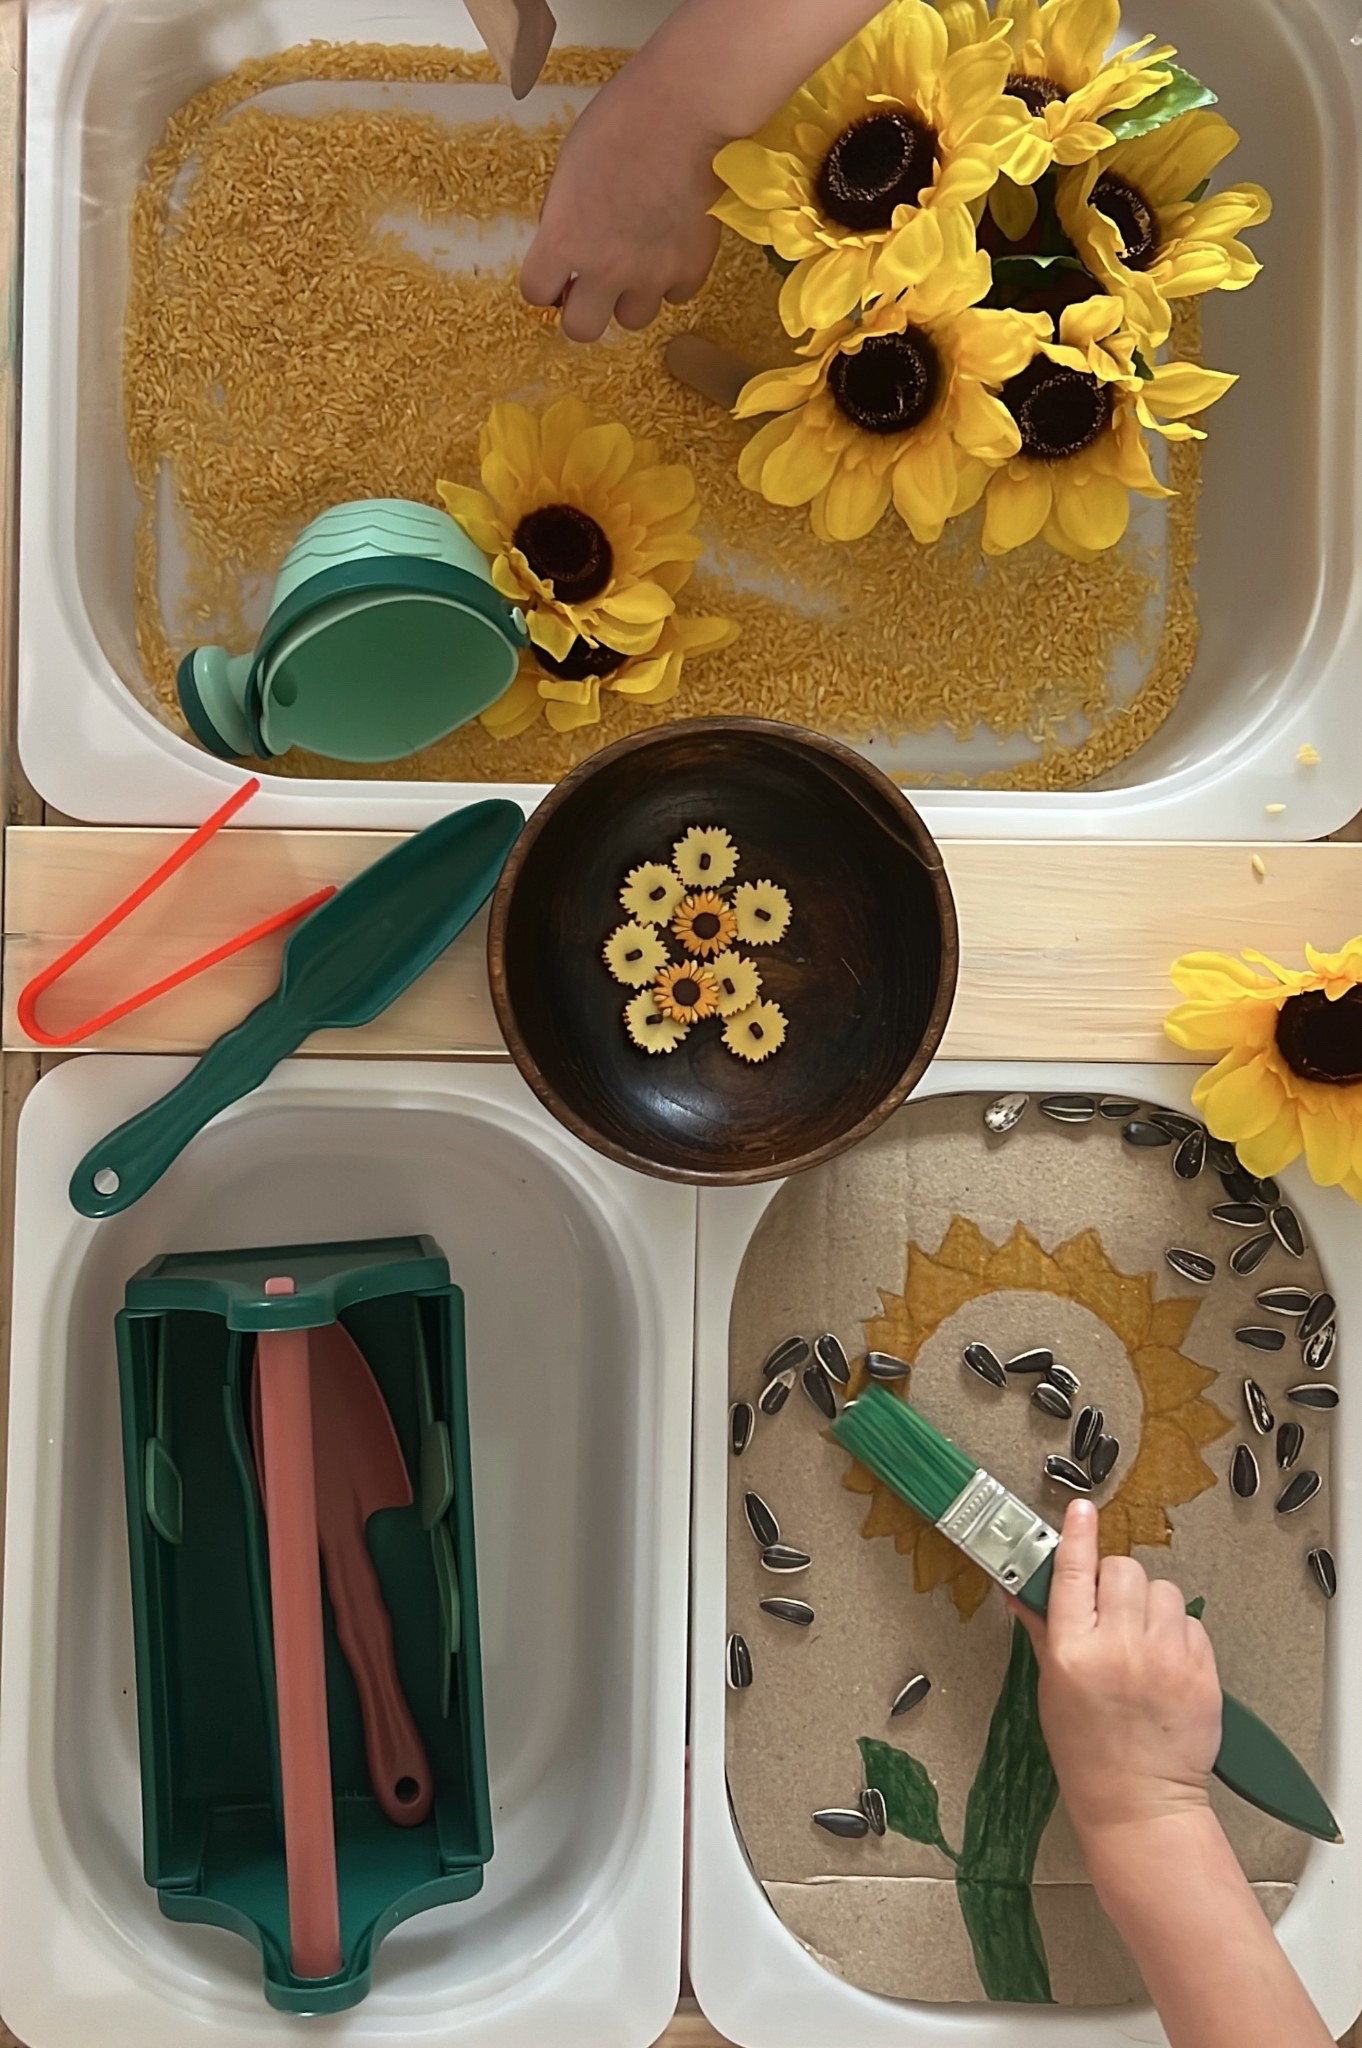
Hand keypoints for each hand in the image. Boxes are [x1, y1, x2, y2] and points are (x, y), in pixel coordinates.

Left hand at [520, 57, 721, 342]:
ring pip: (633, 319)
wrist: (687, 110)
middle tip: (594, 286)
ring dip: (631, 297)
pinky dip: (672, 279)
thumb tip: (564, 244)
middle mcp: (605, 270)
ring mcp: (651, 276)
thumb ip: (562, 216)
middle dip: (584, 310)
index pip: (536, 294)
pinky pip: (675, 295)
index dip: (545, 285)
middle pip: (582, 331)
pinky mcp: (691, 270)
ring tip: (640, 262)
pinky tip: (672, 247)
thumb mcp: (569, 166)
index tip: (556, 274)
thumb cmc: (621, 122)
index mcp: (565, 240)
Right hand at [1013, 1500, 1221, 1857]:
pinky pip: (1191, 1622)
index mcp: (1073, 1652)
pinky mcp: (1201, 1673)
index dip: (1075, 1536)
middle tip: (1111, 1610)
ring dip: (1150, 1605)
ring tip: (1141, 1641)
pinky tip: (1164, 1661)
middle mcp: (1119, 1649)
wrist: (1140, 1802)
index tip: (1079, 1511)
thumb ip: (1044, 1630)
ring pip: (1162, 1590)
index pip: (1072, 1573)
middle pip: (1122, 1569)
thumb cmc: (1088, 1751)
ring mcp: (1165, 1659)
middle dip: (1115, 1582)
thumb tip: (1024, 1588)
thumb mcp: (1052, 1687)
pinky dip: (1178, 1633)